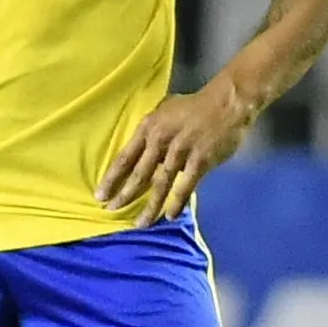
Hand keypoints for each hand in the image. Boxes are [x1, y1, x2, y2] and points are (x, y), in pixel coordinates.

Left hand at [98, 79, 251, 223]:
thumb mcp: (164, 110)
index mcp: (149, 128)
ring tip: (140, 223)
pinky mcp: (200, 160)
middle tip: (111, 211)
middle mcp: (161, 140)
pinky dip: (177, 202)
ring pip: (160, 184)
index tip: (100, 195)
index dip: (111, 178)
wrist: (226, 102)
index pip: (124, 158)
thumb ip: (151, 131)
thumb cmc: (194, 106)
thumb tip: (139, 151)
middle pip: (138, 174)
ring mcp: (181, 151)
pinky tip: (169, 216)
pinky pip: (185, 186)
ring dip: (150, 206)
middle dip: (124, 195)